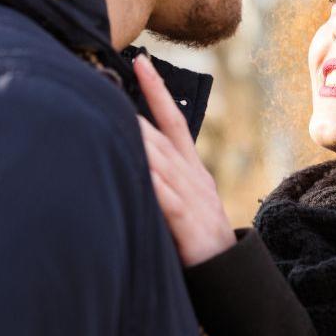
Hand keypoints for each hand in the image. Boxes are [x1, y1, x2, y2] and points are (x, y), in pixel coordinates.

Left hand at [133, 55, 235, 266]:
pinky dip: (154, 185)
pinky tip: (138, 170)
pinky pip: (169, 201)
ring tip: (112, 115)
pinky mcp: (190, 225)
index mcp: (192, 169)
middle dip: (134, 110)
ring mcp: (194, 199)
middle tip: (104, 82)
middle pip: (161, 136)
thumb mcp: (185, 200)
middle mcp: (193, 177)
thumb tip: (134, 154)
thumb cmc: (199, 238)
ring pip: (162, 162)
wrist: (231, 274)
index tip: (141, 61)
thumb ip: (163, 178)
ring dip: (138, 139)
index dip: (158, 90)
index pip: (174, 120)